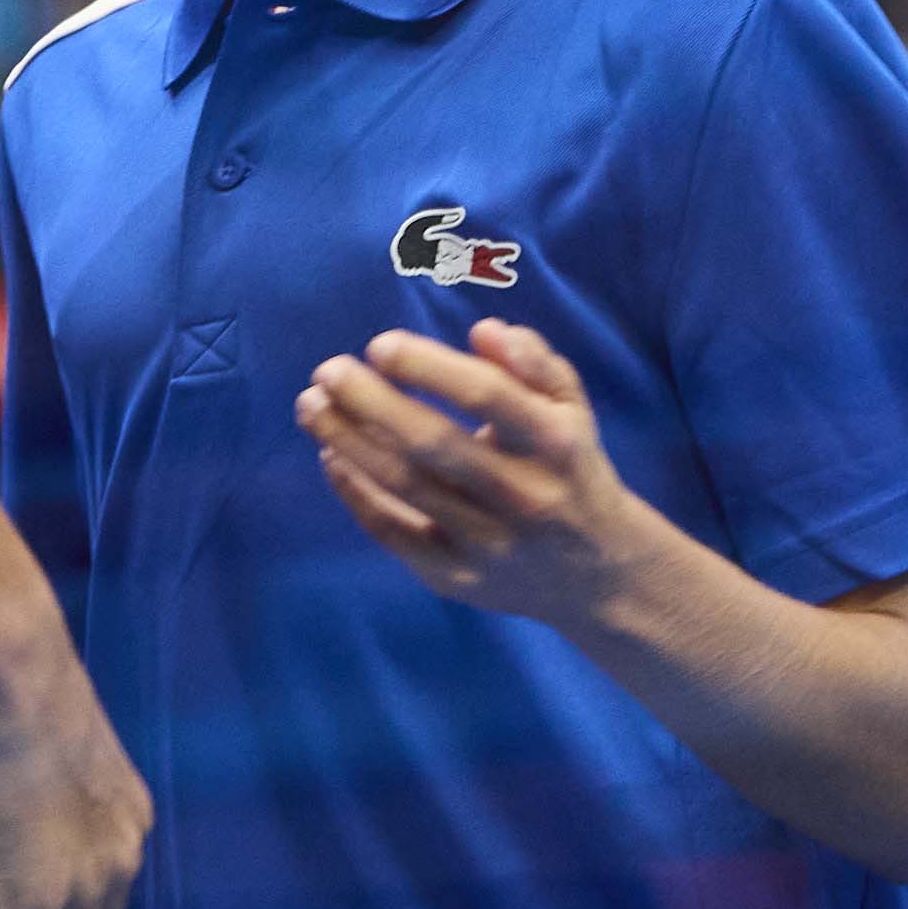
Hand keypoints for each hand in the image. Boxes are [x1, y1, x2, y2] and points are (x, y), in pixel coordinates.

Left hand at [296, 319, 644, 623]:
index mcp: (556, 443)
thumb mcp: (570, 408)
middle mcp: (524, 495)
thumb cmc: (569, 466)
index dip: (428, 366)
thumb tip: (485, 330)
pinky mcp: (457, 578)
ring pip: (405, 488)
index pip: (487, 395)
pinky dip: (355, 492)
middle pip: (434, 445)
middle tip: (327, 371)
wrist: (597, 575)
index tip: (378, 345)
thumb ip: (533, 362)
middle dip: (371, 403)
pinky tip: (331, 454)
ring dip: (348, 442)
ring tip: (310, 406)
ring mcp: (489, 543)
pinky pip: (393, 532)